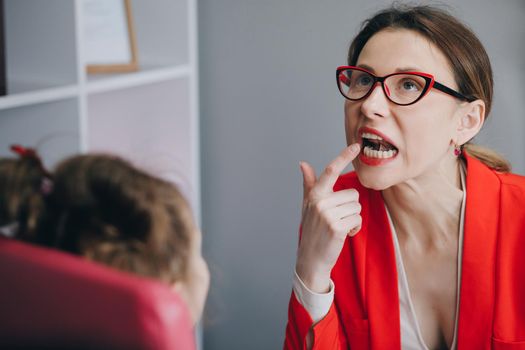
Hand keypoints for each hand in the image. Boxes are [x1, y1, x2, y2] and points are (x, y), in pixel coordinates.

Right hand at [295, 144, 361, 292]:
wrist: (311, 259)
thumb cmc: (311, 230)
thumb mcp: (308, 206)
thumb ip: (309, 184)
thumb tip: (303, 164)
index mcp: (314, 195)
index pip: (330, 171)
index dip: (343, 157)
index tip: (356, 145)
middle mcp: (320, 202)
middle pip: (353, 194)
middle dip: (350, 208)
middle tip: (337, 220)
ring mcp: (328, 215)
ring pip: (357, 207)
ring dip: (353, 218)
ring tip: (339, 227)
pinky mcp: (337, 227)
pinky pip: (357, 219)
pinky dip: (355, 228)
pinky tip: (344, 235)